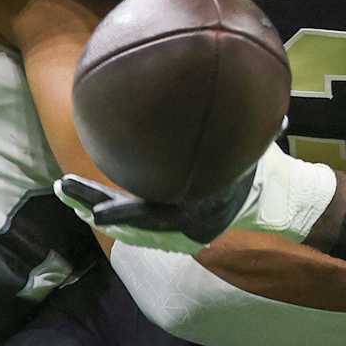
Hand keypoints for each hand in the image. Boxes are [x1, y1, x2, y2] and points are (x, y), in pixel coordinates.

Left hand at [56, 145, 338, 250]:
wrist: (271, 204)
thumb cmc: (256, 169)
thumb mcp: (254, 152)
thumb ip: (257, 134)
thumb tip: (282, 115)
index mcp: (196, 213)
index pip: (156, 218)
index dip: (126, 216)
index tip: (99, 214)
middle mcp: (180, 226)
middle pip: (128, 222)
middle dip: (93, 204)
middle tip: (63, 187)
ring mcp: (172, 230)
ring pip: (124, 223)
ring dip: (93, 207)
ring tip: (64, 190)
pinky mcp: (165, 226)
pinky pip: (131, 221)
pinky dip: (108, 209)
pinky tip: (82, 198)